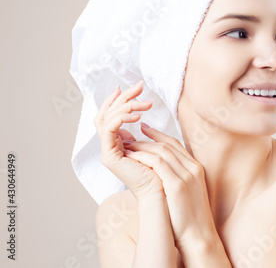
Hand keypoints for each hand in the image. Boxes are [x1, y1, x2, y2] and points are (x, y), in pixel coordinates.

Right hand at [93, 81, 164, 200]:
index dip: (120, 100)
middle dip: (123, 97)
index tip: (134, 87)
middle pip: (107, 113)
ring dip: (127, 105)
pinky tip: (138, 115)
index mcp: (118, 145)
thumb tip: (141, 124)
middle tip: (139, 86)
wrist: (163, 195)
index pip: (111, 116)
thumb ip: (145, 137)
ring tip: (146, 102)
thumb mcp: (154, 148)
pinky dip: (122, 117)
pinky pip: (110, 128)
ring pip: (107, 117)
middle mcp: (110, 147)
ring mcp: (107, 152)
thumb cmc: (162, 173)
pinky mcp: (109, 156)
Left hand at [122, 124, 217, 248]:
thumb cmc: (190, 219)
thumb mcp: (187, 193)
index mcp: (196, 168)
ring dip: (141, 146)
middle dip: (146, 138)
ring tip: (126, 145)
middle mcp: (193, 168)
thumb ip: (177, 178)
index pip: (175, 144)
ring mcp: (187, 175)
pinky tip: (130, 156)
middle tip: (129, 136)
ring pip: (161, 151)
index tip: (144, 129)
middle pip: (167, 145)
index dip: (158, 135)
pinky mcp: (177, 185)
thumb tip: (158, 172)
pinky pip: (157, 163)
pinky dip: (143, 157)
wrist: (198, 237)